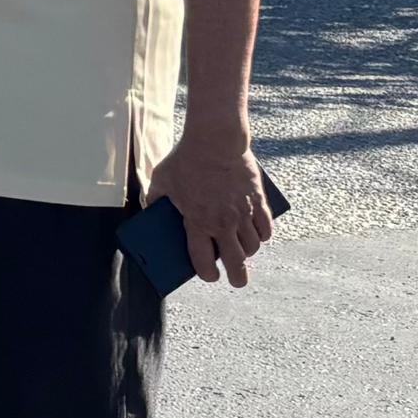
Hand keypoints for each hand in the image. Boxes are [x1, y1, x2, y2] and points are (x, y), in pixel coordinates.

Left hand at [146, 126, 274, 286]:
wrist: (216, 139)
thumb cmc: (186, 159)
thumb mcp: (161, 180)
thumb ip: (156, 200)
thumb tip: (151, 211)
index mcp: (197, 222)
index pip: (204, 261)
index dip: (208, 274)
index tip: (210, 276)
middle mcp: (223, 223)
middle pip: (237, 262)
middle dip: (237, 276)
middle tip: (236, 278)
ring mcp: (243, 213)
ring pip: (253, 247)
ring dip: (248, 252)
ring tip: (243, 249)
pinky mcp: (258, 200)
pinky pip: (267, 228)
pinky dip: (263, 234)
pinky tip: (258, 233)